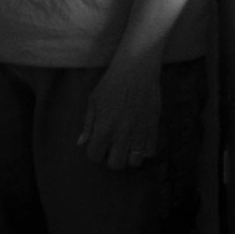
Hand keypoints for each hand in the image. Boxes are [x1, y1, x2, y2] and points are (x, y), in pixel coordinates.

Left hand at [77, 55, 161, 170]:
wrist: (136, 69)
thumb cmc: (111, 83)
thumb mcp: (94, 101)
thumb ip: (88, 125)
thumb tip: (81, 143)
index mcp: (104, 128)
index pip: (95, 155)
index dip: (94, 151)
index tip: (97, 143)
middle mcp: (122, 134)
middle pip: (115, 165)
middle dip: (111, 157)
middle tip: (111, 145)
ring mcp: (139, 133)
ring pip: (134, 163)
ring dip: (128, 156)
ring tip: (126, 143)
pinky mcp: (153, 129)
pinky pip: (149, 152)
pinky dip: (143, 150)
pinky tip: (138, 139)